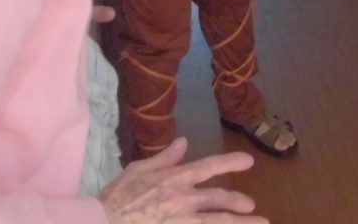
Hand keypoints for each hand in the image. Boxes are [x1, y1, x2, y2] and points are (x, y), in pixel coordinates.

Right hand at [99, 137, 266, 223]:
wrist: (105, 223)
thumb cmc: (119, 196)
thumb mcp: (139, 169)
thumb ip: (165, 158)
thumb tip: (183, 142)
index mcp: (175, 179)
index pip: (208, 167)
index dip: (230, 163)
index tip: (249, 162)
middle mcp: (184, 200)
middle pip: (219, 200)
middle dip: (238, 203)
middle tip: (252, 207)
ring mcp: (182, 222)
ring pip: (218, 223)